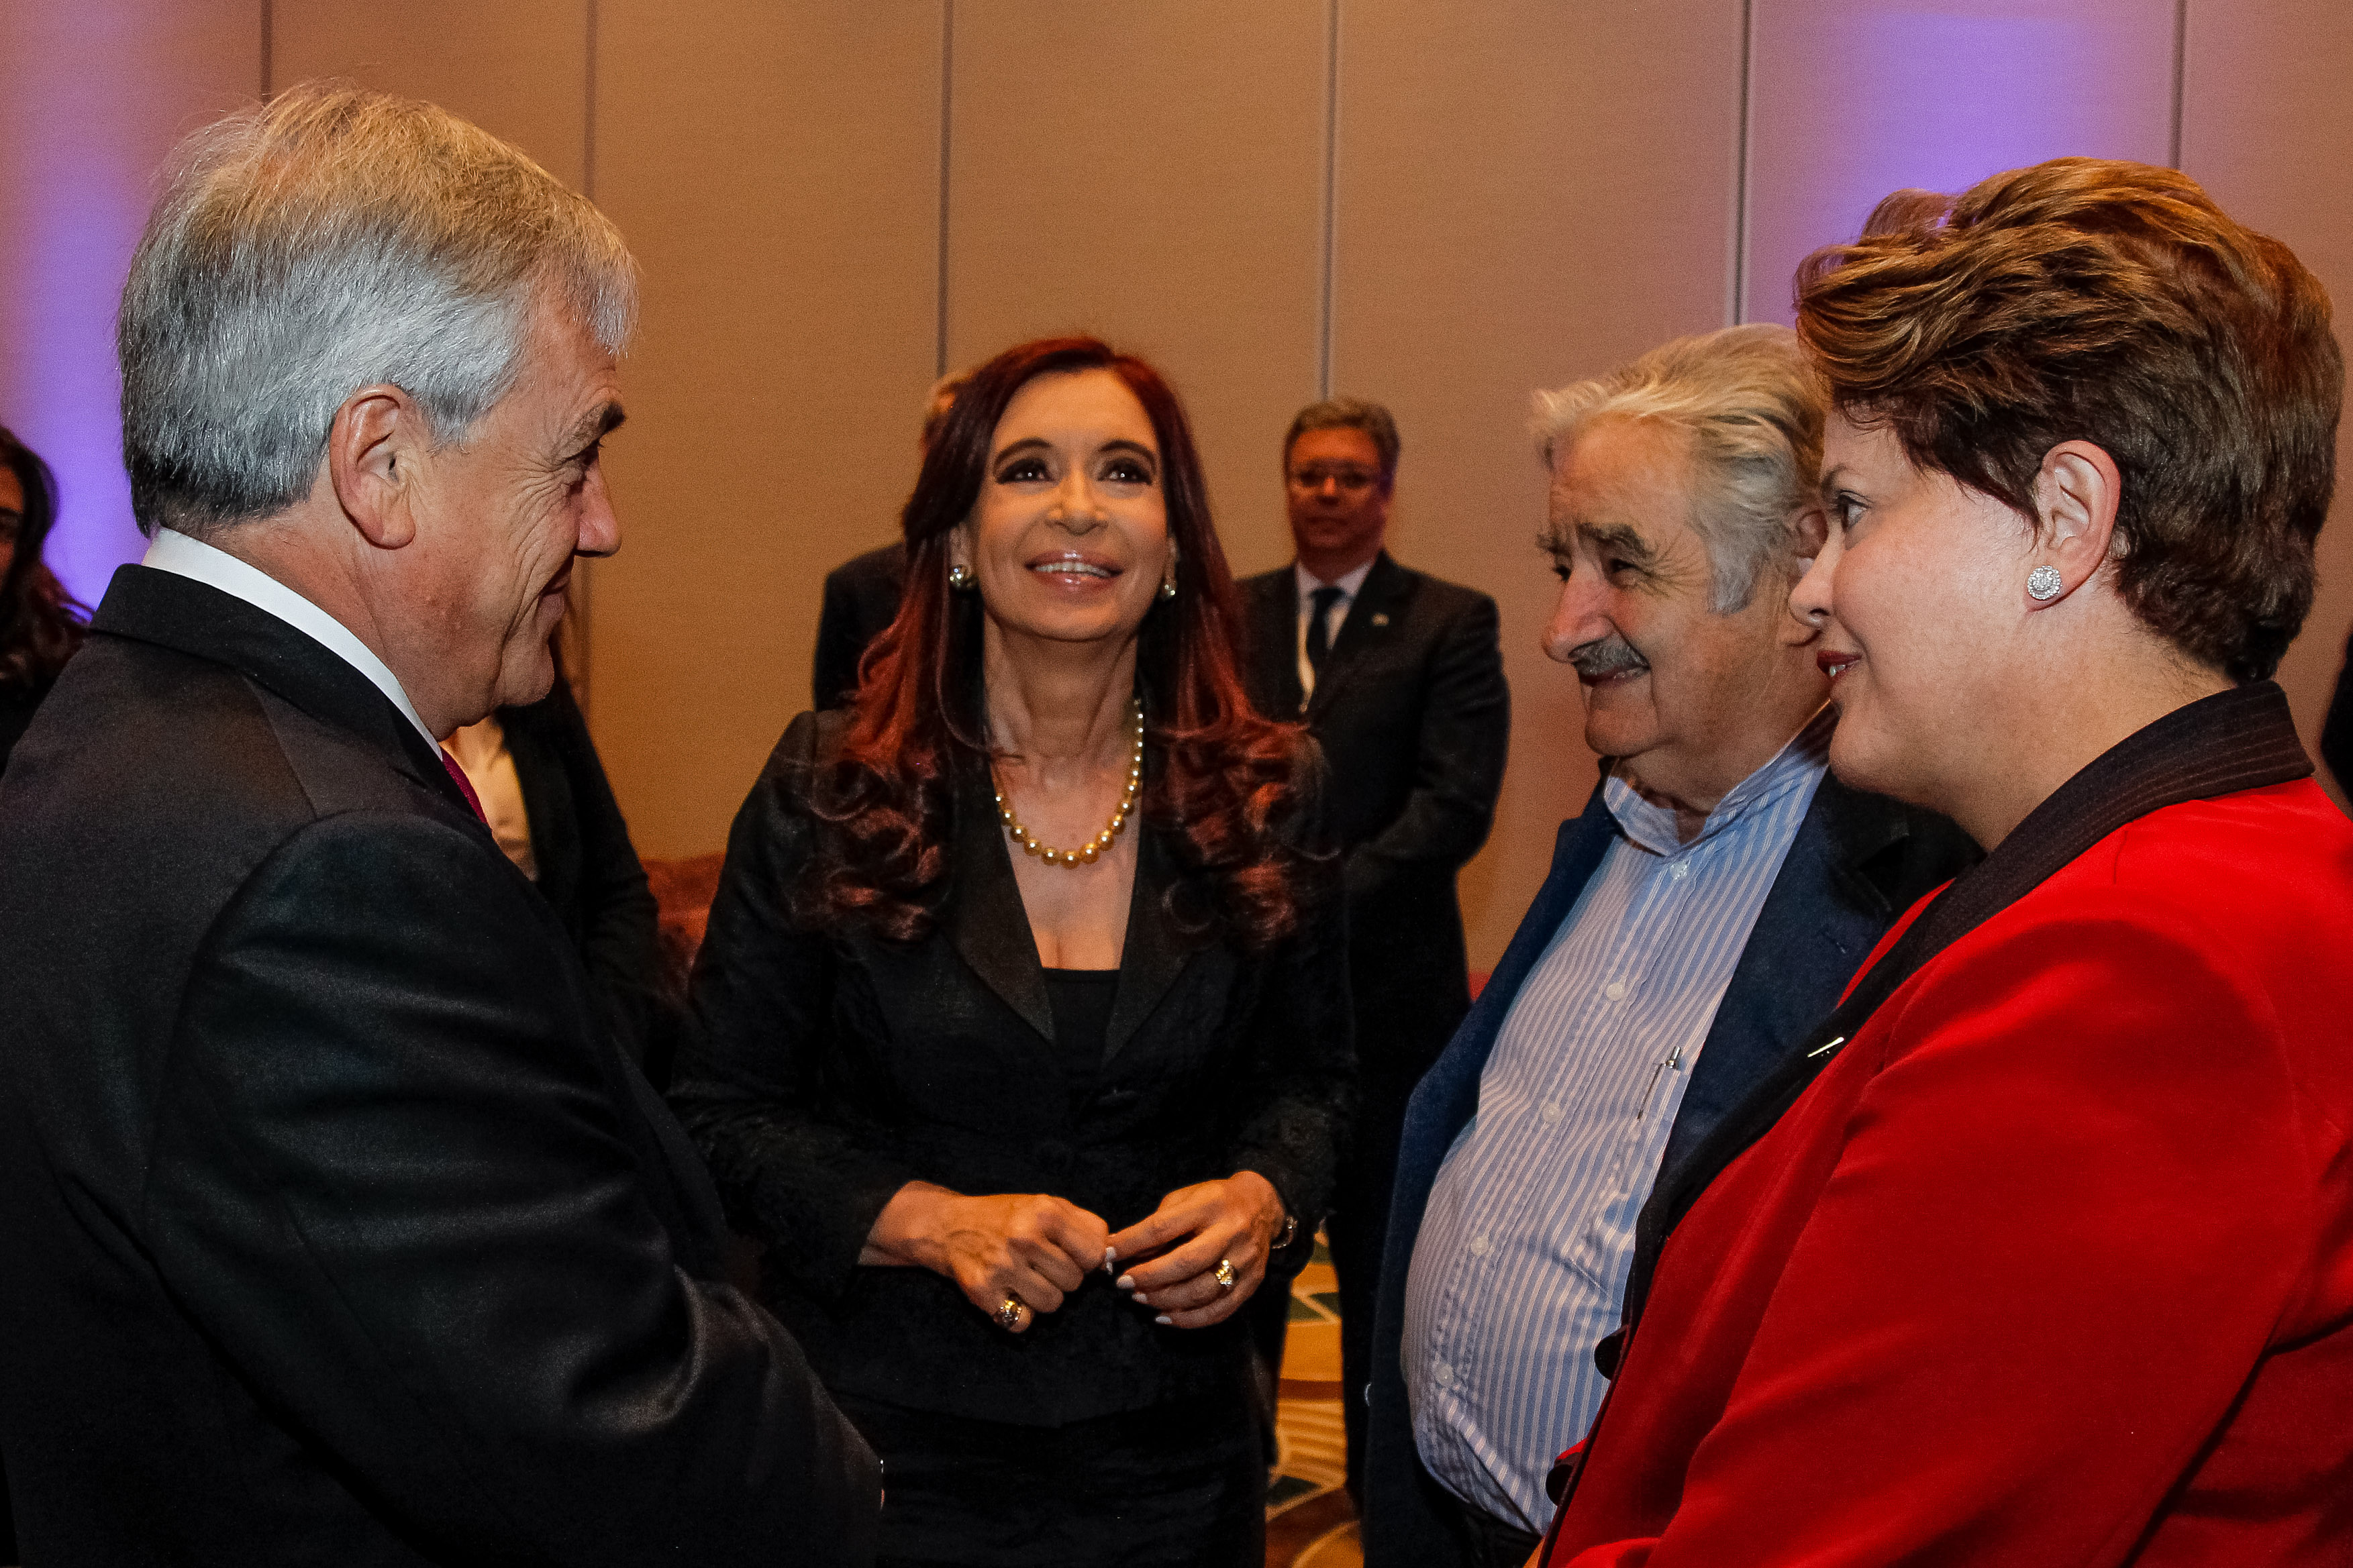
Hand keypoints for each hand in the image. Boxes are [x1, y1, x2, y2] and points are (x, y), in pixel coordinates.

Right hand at [860, 1181, 1109, 1332]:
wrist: (948, 1225)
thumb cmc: (1006, 1216)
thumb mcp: (1047, 1204)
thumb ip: (1086, 1225)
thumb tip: (1111, 1257)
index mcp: (1045, 1212)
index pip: (1094, 1254)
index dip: (1085, 1259)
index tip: (1069, 1254)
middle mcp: (1024, 1238)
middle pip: (1074, 1283)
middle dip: (1063, 1277)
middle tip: (1041, 1264)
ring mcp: (1002, 1267)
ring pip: (1052, 1305)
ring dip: (1043, 1297)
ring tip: (1025, 1278)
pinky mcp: (982, 1292)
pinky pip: (1022, 1322)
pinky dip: (1019, 1315)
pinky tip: (1009, 1294)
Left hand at [1106, 1170, 1285, 1328]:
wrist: (1263, 1206)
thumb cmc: (1213, 1201)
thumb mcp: (1186, 1198)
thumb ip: (1159, 1224)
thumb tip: (1126, 1254)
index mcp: (1210, 1205)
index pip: (1163, 1227)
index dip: (1131, 1242)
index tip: (1107, 1253)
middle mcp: (1231, 1232)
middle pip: (1185, 1263)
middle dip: (1149, 1277)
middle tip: (1124, 1283)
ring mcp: (1245, 1261)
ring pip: (1202, 1291)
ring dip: (1165, 1300)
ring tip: (1140, 1298)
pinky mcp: (1252, 1284)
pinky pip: (1219, 1311)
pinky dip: (1188, 1320)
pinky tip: (1165, 1317)